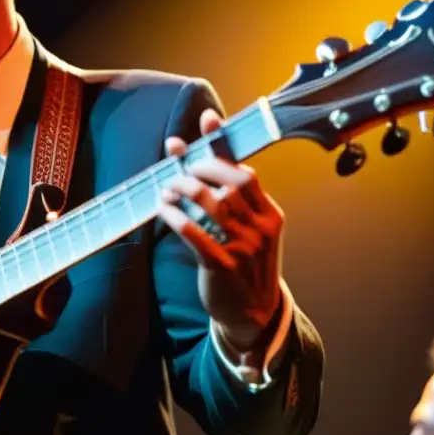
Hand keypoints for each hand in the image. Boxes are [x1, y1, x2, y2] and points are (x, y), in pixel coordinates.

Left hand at [157, 108, 283, 350]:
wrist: (252, 313)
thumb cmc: (244, 261)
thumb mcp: (246, 228)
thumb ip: (225, 194)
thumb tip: (191, 152)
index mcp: (271, 215)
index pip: (246, 174)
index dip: (222, 147)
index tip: (206, 121)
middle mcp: (261, 229)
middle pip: (230, 184)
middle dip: (201, 168)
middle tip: (180, 169)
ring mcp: (244, 249)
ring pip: (210, 206)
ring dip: (183, 190)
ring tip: (167, 188)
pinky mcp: (222, 267)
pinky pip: (195, 234)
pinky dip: (175, 217)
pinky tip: (163, 209)